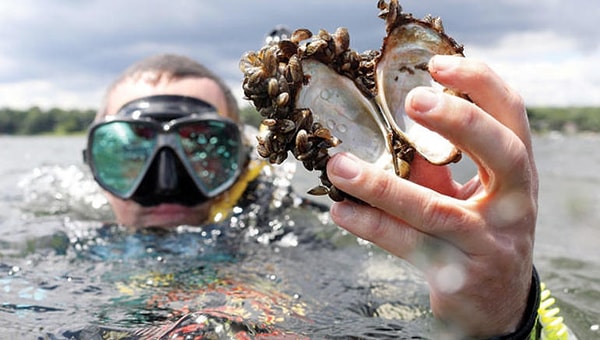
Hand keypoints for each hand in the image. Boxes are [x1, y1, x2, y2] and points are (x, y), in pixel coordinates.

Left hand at [326, 55, 537, 336]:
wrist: (495, 306)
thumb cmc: (478, 235)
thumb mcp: (469, 196)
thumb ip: (437, 169)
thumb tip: (391, 137)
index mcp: (517, 173)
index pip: (512, 115)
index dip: (481, 84)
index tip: (438, 65)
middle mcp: (514, 205)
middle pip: (500, 153)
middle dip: (459, 121)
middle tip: (414, 100)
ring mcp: (488, 243)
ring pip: (434, 209)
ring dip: (381, 185)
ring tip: (339, 167)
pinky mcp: (458, 275)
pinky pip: (406, 244)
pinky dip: (370, 225)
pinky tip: (340, 211)